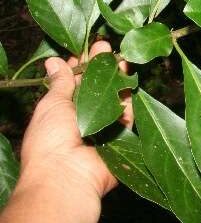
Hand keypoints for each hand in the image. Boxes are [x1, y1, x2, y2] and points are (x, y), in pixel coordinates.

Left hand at [19, 41, 130, 199]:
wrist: (66, 176)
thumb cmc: (49, 140)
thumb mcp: (51, 104)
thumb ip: (60, 82)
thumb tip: (55, 61)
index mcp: (61, 112)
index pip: (74, 83)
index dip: (81, 65)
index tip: (86, 48)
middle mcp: (84, 119)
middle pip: (97, 88)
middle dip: (101, 67)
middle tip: (105, 46)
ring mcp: (104, 128)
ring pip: (114, 98)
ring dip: (116, 77)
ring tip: (120, 57)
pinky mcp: (122, 137)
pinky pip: (128, 114)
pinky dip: (128, 97)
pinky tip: (127, 77)